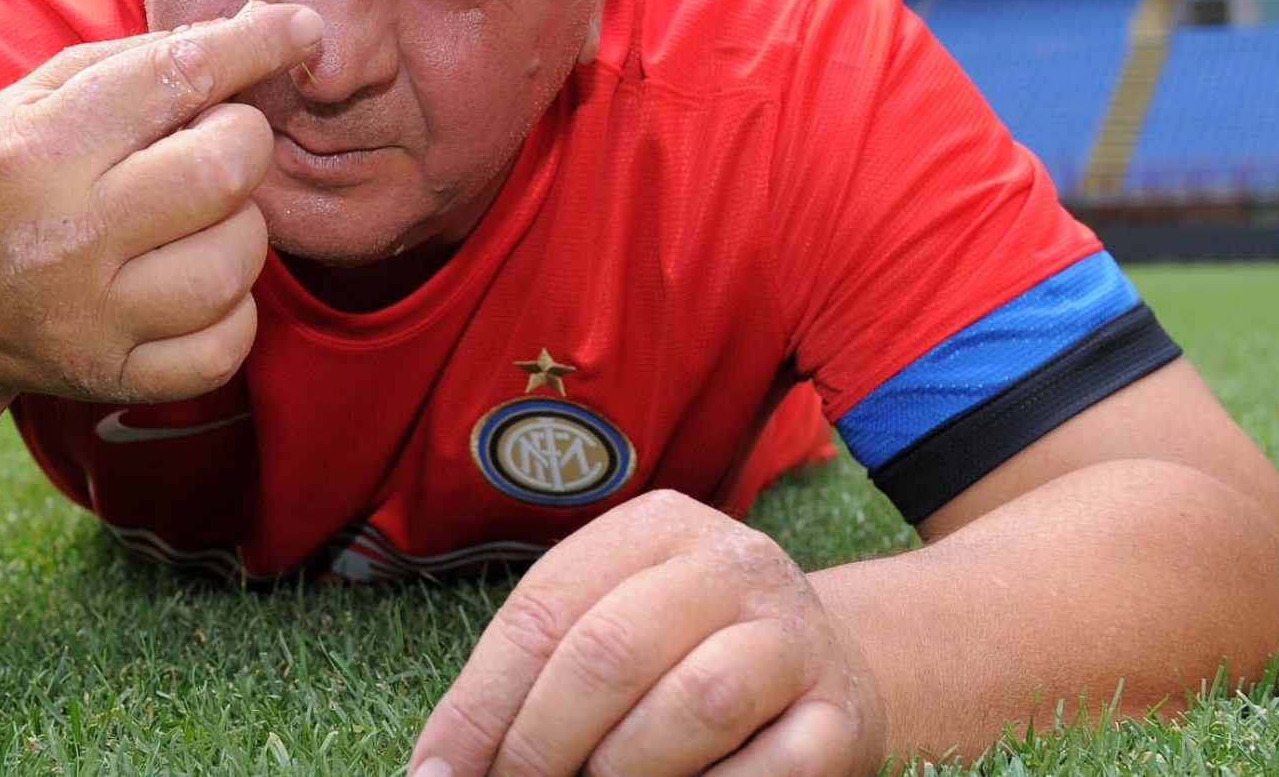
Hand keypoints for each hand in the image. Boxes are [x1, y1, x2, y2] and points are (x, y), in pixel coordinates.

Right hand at [0, 1, 322, 404]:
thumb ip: (140, 60)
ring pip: (233, 264)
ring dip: (242, 228)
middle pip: (220, 174)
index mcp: (39, 149)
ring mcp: (92, 318)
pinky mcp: (115, 376)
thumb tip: (252, 30)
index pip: (177, 76)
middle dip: (245, 141)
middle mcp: (65, 236)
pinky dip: (234, 311)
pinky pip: (224, 347)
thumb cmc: (1, 178)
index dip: (256, 44)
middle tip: (219, 140)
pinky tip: (200, 280)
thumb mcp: (36, 96)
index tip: (301, 27)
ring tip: (202, 216)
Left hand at [410, 490, 886, 776]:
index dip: (480, 703)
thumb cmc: (688, 655)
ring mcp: (795, 636)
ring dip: (624, 770)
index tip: (437, 774)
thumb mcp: (614, 627)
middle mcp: (732, 563)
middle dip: (538, 743)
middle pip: (610, 650)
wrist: (836, 670)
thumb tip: (444, 768)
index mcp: (656, 527)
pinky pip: (770, 770)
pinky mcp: (841, 716)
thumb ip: (539, 675)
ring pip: (697, 701)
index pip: (544, 610)